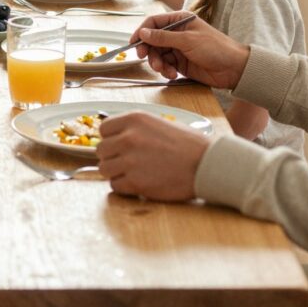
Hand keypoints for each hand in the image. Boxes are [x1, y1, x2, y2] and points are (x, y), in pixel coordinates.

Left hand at [97, 111, 211, 200]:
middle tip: (128, 162)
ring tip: (133, 173)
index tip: (119, 146)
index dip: (111, 139)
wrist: (207, 164)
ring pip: (104, 169)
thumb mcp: (158, 123)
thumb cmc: (188, 144)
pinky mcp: (135, 182)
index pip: (103, 129)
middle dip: (112, 157)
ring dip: (116, 173)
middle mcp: (128, 137)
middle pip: (101, 150)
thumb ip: (135, 129)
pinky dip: (125, 187)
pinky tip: (140, 183)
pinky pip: (115, 186)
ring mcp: (130, 160)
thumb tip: (115, 138)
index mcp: (134, 119)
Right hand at [130, 12, 249, 89]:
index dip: (142, 31)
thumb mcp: (187, 40)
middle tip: (145, 58)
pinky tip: (173, 74)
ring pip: (158, 54)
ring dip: (158, 63)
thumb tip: (143, 32)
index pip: (154, 22)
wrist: (234, 69)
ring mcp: (179, 48)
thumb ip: (163, 37)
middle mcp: (178, 33)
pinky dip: (166, 70)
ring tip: (165, 70)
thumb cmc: (216, 48)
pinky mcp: (181, 63)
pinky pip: (166, 65)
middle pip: (153, 40)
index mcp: (180, 20)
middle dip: (149, 50)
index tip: (133, 43)